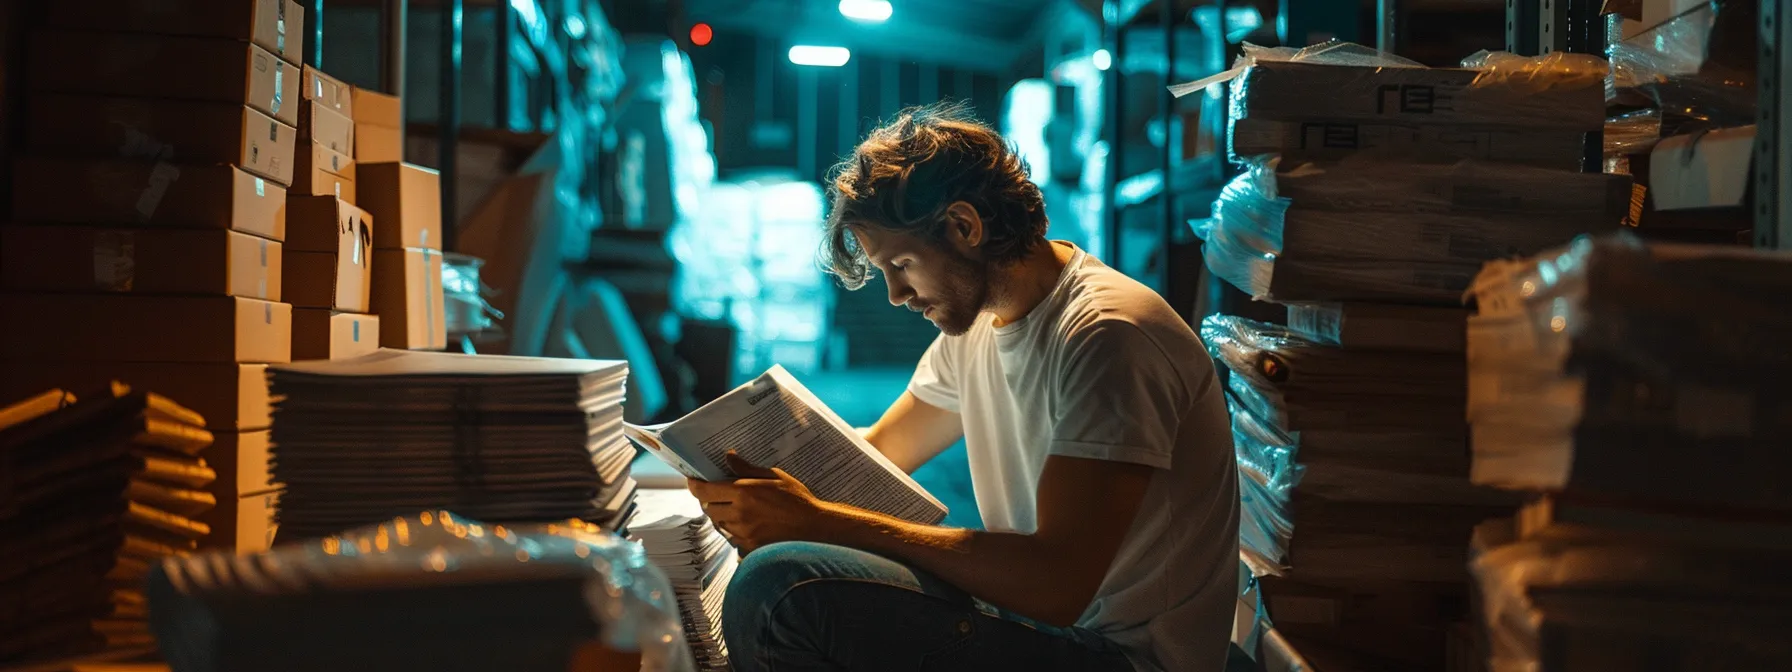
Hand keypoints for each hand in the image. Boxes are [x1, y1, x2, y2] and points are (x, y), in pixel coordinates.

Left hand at [686, 452, 835, 553]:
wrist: (814, 528)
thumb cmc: (797, 499)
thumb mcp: (774, 476)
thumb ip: (746, 469)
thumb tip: (728, 457)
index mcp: (743, 493)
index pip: (704, 491)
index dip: (694, 486)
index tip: (693, 481)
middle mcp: (739, 514)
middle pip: (708, 508)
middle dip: (709, 500)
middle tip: (718, 493)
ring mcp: (742, 533)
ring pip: (719, 523)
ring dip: (721, 515)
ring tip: (735, 508)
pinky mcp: (748, 547)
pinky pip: (731, 537)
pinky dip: (734, 529)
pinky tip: (747, 524)